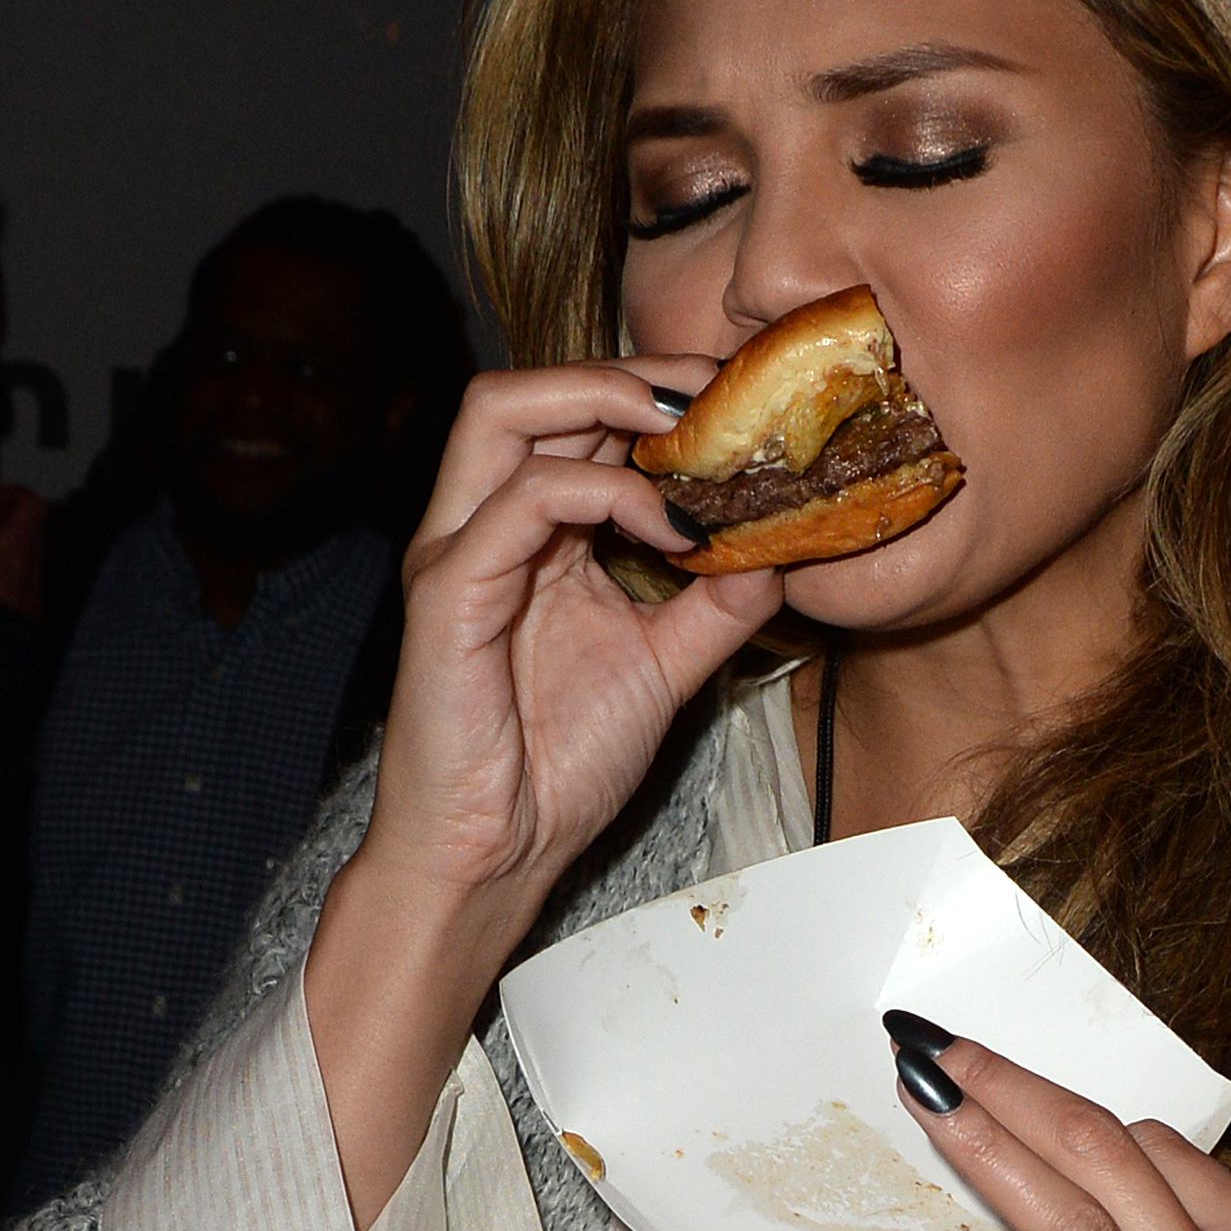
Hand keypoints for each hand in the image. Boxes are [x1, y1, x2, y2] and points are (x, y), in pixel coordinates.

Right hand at [0, 486, 45, 613]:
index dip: (16, 493)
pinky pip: (32, 580)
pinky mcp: (31, 613)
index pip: (32, 507)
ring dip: (17, 542)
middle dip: (15, 515)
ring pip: (36, 554)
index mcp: (11, 552)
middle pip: (36, 528)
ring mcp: (34, 592)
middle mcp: (29, 570)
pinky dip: (17, 569)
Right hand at [357, 363, 778, 929]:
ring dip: (605, 403)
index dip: (651, 394)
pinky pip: (521, 501)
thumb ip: (714, 604)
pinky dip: (605, 495)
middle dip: (629, 375)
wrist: (493, 854)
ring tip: (688, 437)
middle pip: (530, 388)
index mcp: (525, 535)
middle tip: (718, 396)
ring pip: (503, 411)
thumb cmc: (553, 764)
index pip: (572, 418)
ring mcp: (457, 553)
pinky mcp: (449, 593)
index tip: (737, 406)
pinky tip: (672, 531)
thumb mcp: (664, 667)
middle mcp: (481, 526)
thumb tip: (781, 549)